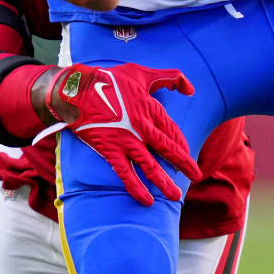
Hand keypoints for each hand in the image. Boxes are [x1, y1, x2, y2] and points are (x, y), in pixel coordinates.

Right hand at [46, 62, 201, 205]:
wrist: (77, 90)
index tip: (188, 154)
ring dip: (165, 182)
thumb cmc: (109, 79)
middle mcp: (142, 128)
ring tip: (176, 195)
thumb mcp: (142, 73)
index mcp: (150, 109)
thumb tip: (190, 89)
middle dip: (184, 165)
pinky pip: (126, 174)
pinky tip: (147, 200)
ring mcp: (126, 141)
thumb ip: (169, 77)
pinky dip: (137, 188)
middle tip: (196, 176)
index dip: (183, 145)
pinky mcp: (110, 150)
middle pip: (168, 150)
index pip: (173, 132)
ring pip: (151, 166)